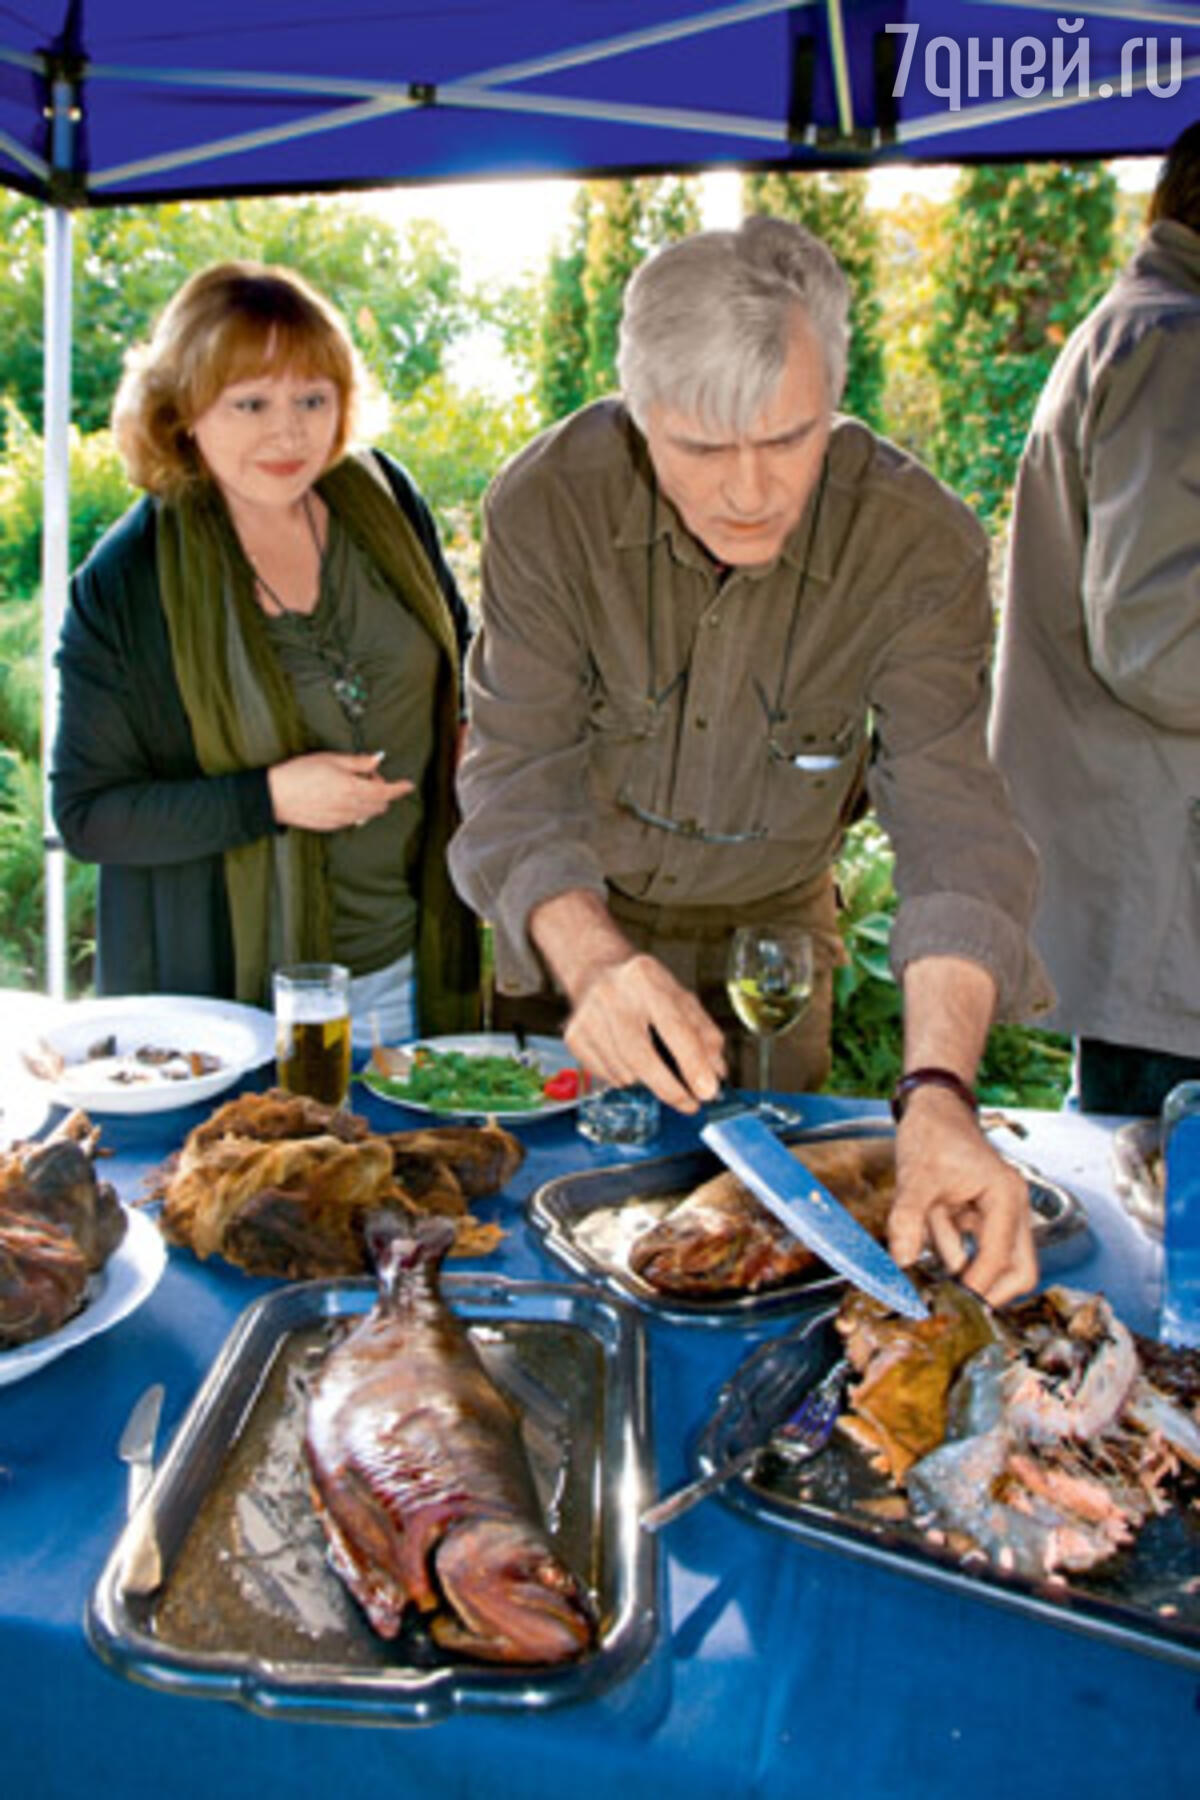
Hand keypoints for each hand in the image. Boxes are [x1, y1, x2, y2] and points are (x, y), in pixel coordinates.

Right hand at [267, 750, 413, 832]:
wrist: (276, 796)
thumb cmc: (299, 774)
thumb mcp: (330, 759)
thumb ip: (357, 762)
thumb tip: (376, 759)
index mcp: (353, 788)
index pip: (386, 792)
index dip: (400, 788)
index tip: (408, 785)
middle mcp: (351, 807)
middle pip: (380, 805)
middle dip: (381, 791)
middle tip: (367, 776)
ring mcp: (342, 819)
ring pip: (368, 814)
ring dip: (369, 802)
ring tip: (352, 786)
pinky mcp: (332, 826)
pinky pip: (353, 820)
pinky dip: (356, 810)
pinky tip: (342, 799)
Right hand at [565, 951, 726, 1111]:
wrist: (597, 969)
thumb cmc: (645, 988)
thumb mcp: (680, 997)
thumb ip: (703, 1033)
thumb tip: (715, 1074)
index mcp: (646, 978)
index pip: (674, 1027)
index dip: (693, 1064)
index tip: (708, 1091)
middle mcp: (612, 995)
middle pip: (641, 1056)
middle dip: (669, 1088)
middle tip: (689, 1104)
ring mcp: (588, 1017)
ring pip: (624, 1072)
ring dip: (647, 1081)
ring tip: (654, 1065)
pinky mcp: (574, 1036)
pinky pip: (607, 1077)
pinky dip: (625, 1077)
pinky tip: (628, 1059)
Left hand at [888, 1086, 1036, 1306]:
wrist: (933, 1109)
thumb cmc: (933, 1134)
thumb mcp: (916, 1177)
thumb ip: (909, 1219)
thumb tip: (904, 1260)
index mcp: (1006, 1197)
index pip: (1000, 1258)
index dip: (977, 1285)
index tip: (952, 1303)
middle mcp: (1012, 1208)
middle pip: (1019, 1270)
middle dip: (989, 1290)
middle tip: (955, 1303)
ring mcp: (1001, 1214)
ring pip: (996, 1261)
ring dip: (961, 1260)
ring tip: (932, 1229)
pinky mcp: (984, 1217)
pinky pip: (973, 1246)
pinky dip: (950, 1246)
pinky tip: (930, 1224)